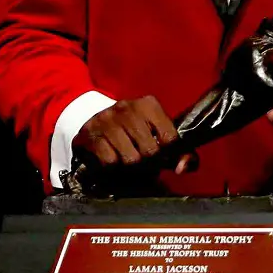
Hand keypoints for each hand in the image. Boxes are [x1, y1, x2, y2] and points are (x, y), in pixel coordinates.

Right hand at [72, 95, 195, 176]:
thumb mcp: (159, 135)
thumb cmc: (136, 132)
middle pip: (149, 151)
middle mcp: (127, 107)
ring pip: (130, 158)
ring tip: (127, 157)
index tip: (161, 152)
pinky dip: (113, 166)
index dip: (167, 151)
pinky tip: (112, 156)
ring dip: (130, 165)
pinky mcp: (90, 133)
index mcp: (148, 104)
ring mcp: (106, 118)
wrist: (99, 121)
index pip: (170, 137)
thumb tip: (182, 168)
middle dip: (148, 161)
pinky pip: (110, 161)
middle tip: (142, 158)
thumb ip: (181, 152)